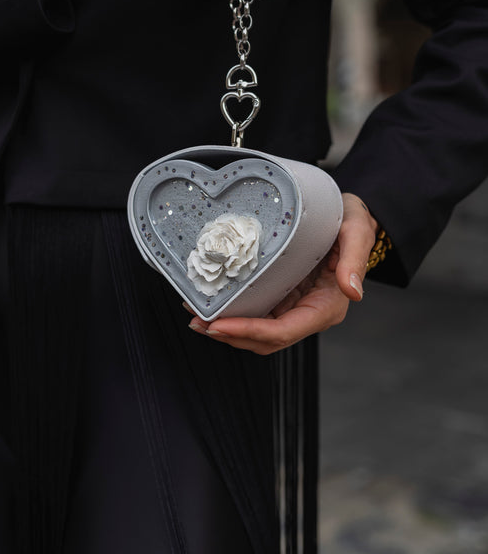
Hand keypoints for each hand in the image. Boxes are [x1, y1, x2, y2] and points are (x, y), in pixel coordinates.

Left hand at [186, 193, 378, 354]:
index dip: (250, 332)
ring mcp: (294, 307)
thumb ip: (355, 261)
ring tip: (197, 316)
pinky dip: (233, 312)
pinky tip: (212, 302)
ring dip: (228, 329)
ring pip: (258, 331)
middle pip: (266, 339)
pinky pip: (257, 313)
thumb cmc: (354, 222)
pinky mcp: (283, 296)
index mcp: (326, 306)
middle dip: (231, 335)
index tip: (220, 326)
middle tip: (198, 322)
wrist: (349, 216)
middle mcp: (309, 313)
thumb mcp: (357, 232)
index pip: (284, 331)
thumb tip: (353, 292)